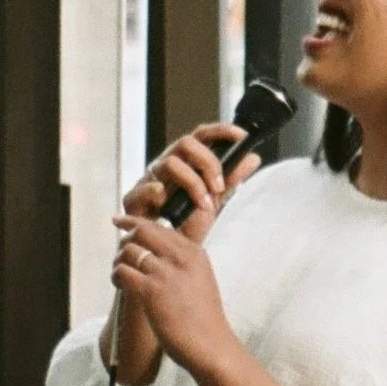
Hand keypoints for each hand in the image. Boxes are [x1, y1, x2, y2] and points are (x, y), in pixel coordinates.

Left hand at [110, 213, 236, 379]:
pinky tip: (120, 284)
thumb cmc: (205, 319)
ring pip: (128, 251)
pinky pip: (122, 271)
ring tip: (120, 274)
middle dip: (125, 237)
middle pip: (142, 231)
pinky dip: (116, 275)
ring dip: (118, 261)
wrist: (210, 343)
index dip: (136, 223)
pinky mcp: (150, 290)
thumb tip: (156, 254)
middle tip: (119, 250)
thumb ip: (182, 263)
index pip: (160, 227)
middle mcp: (180, 257)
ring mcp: (165, 273)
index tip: (121, 221)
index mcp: (195, 252)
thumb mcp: (201, 279)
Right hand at [123, 124, 258, 247]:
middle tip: (220, 186)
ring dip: (193, 183)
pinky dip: (162, 194)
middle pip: (186, 143)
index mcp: (186, 162)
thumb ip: (232, 179)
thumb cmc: (187, 223)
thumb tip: (252, 157)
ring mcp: (149, 180)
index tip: (240, 136)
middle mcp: (167, 165)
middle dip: (208, 162)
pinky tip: (171, 207)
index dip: (220, 131)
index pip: (201, 136)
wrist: (168, 254)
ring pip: (170, 163)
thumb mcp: (216, 200)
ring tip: (204, 204)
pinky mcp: (134, 198)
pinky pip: (148, 188)